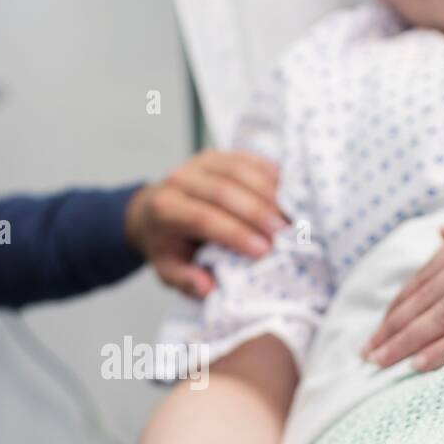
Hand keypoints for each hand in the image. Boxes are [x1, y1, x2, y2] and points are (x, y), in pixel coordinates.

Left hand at [125, 150, 285, 297]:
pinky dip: (270, 176)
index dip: (235, 233)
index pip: (203, 218)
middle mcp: (179, 180)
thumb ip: (185, 280)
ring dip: (268, 193)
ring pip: (238, 171)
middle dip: (256, 212)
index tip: (263, 250)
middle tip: (283, 233)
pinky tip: (287, 195)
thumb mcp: (168, 270)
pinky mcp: (218, 155)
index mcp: (164, 209)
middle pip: (222, 191)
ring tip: (289, 216)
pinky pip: (248, 160)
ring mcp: (199, 163)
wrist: (153, 212)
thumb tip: (207, 287)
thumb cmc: (167, 245)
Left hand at [362, 164, 443, 371]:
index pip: (428, 271)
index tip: (381, 322)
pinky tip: (421, 365)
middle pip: (425, 294)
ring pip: (441, 313)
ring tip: (379, 363)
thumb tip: (442, 231)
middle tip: (365, 352)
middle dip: (392, 325)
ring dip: (406, 340)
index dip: (401, 300)